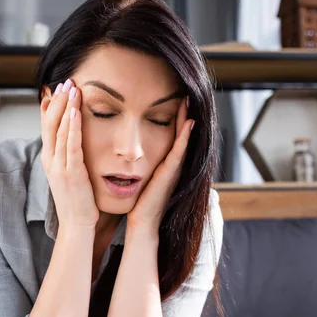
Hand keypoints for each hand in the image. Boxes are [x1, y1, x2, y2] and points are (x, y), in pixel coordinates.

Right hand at [40, 78, 99, 228]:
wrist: (77, 226)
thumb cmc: (78, 202)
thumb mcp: (69, 175)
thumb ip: (69, 158)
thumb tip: (73, 143)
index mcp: (50, 161)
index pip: (46, 128)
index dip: (50, 107)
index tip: (56, 89)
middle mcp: (51, 161)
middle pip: (50, 124)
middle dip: (58, 101)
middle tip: (66, 80)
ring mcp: (60, 167)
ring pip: (59, 130)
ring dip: (65, 107)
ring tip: (72, 87)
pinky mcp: (72, 173)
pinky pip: (71, 145)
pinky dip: (72, 127)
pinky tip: (76, 111)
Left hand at [126, 96, 194, 232]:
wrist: (141, 223)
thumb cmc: (138, 203)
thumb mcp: (140, 178)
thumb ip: (138, 166)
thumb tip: (127, 153)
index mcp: (164, 164)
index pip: (171, 136)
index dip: (174, 118)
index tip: (174, 99)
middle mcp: (172, 164)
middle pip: (180, 134)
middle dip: (183, 114)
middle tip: (186, 93)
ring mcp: (173, 169)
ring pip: (182, 139)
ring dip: (186, 120)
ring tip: (188, 101)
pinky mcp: (169, 174)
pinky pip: (179, 151)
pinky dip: (185, 138)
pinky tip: (189, 123)